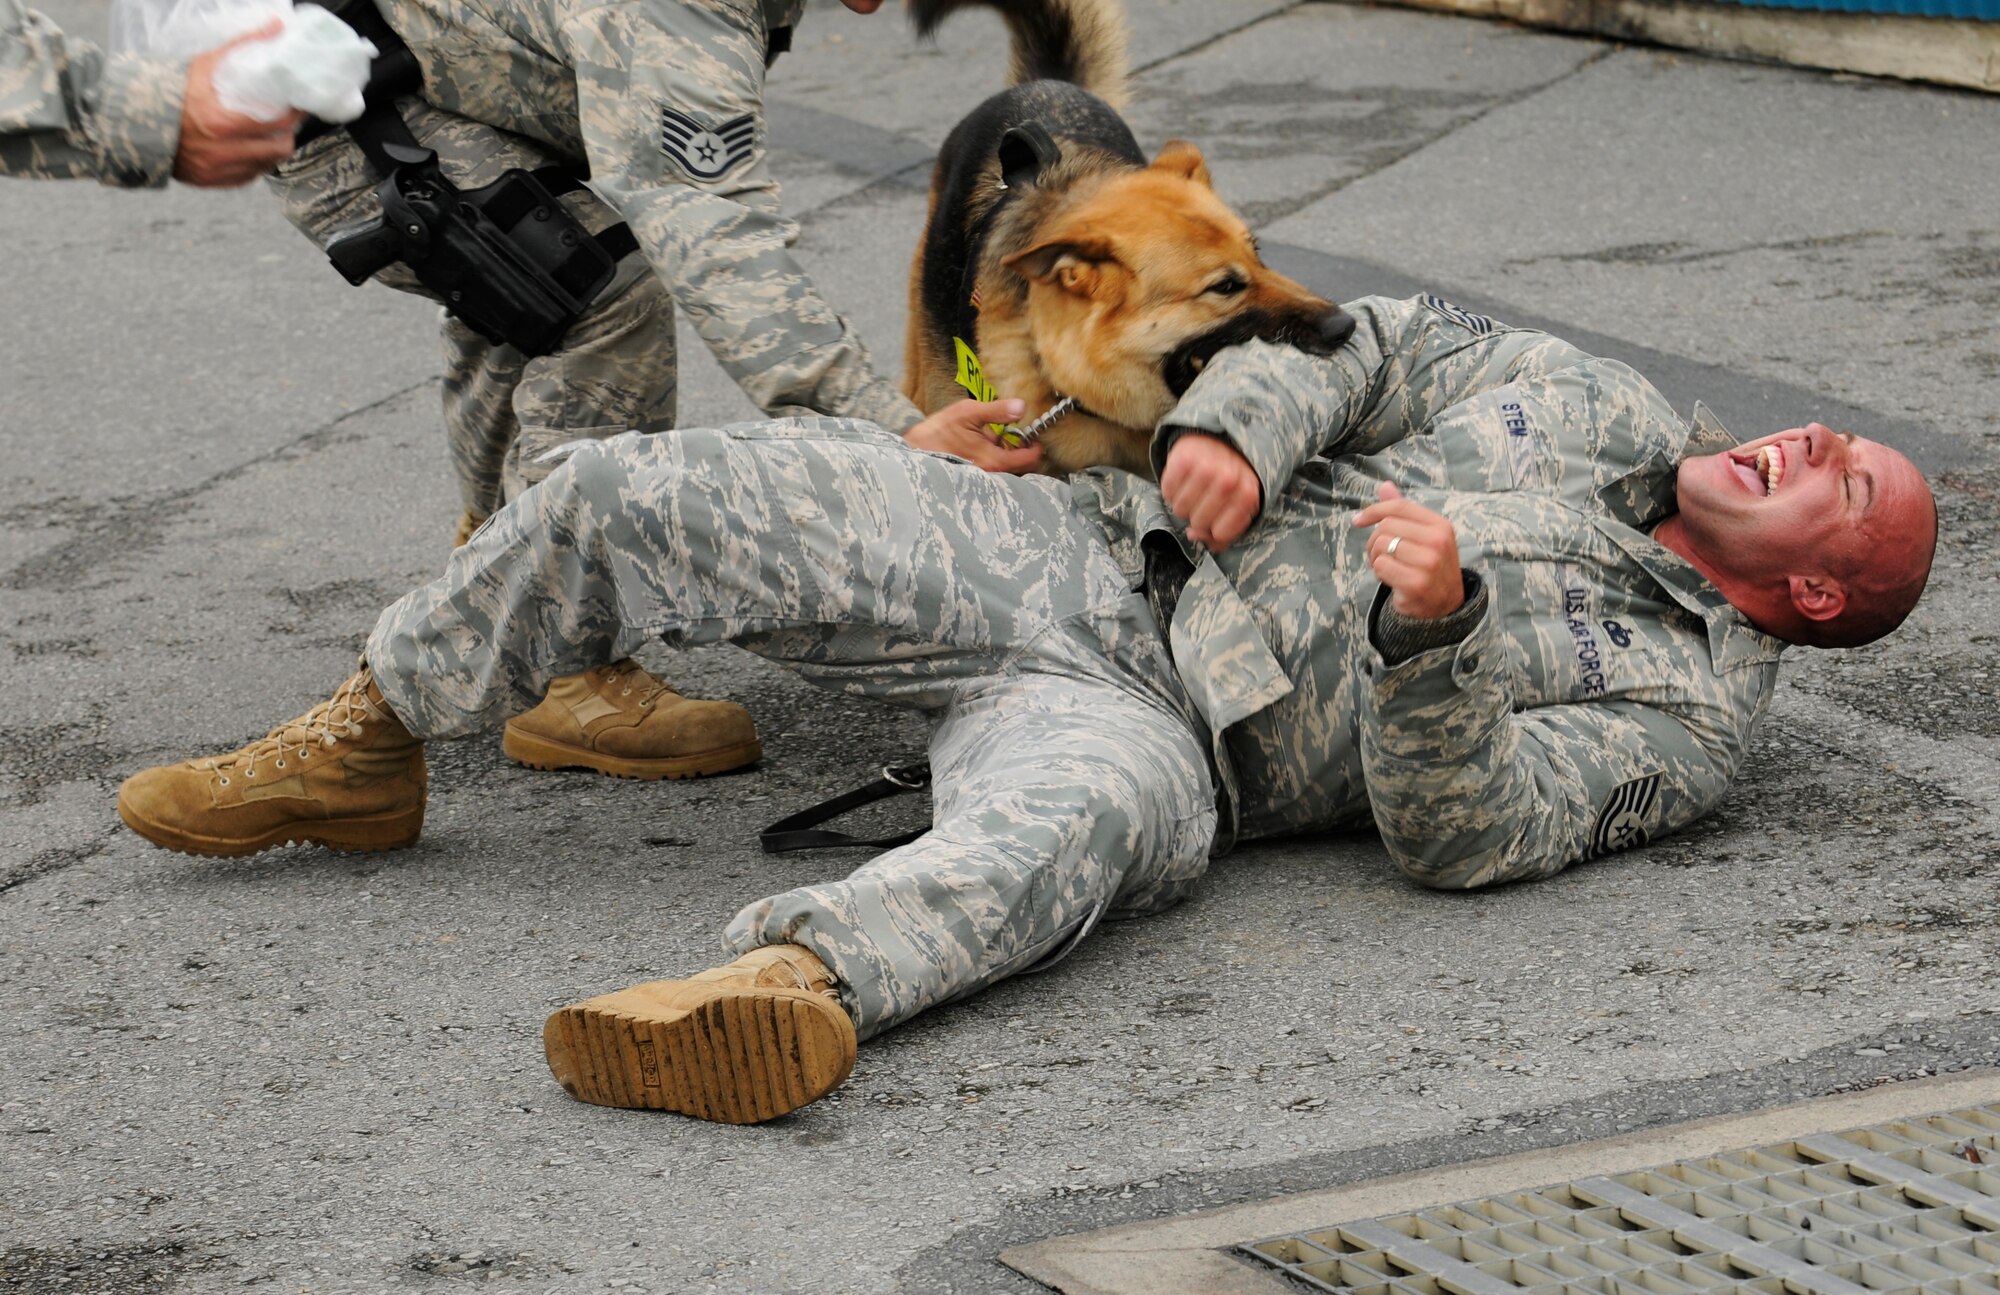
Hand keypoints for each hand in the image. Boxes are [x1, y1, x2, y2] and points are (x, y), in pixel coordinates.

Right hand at [173, 22, 304, 187]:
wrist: (132, 119)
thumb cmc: (169, 90)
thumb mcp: (205, 65)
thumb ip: (242, 46)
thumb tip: (276, 27)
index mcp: (221, 122)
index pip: (278, 124)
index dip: (295, 115)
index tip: (299, 106)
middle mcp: (221, 151)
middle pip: (278, 149)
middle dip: (286, 135)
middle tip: (286, 122)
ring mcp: (216, 170)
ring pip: (265, 165)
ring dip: (271, 151)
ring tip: (269, 135)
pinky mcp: (211, 182)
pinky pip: (247, 177)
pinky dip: (253, 164)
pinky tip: (249, 149)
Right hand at [903, 398, 1044, 473]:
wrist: (912, 451)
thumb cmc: (938, 432)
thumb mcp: (968, 413)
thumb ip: (997, 411)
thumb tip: (1021, 406)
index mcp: (994, 461)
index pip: (1030, 460)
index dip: (1036, 447)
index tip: (1034, 437)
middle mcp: (991, 475)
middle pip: (1022, 469)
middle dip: (1023, 453)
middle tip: (1016, 436)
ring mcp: (982, 480)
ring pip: (1008, 471)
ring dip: (1008, 456)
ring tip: (996, 439)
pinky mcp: (973, 481)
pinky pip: (993, 473)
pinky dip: (996, 461)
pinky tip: (983, 448)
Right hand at [1160, 432, 1260, 551]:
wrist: (1217, 439)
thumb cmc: (1228, 479)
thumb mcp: (1237, 506)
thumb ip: (1222, 532)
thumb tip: (1194, 536)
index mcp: (1248, 494)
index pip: (1221, 533)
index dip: (1213, 532)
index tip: (1214, 521)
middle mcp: (1229, 480)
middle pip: (1199, 523)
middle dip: (1197, 518)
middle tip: (1202, 502)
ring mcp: (1205, 467)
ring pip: (1180, 509)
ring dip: (1182, 505)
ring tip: (1192, 492)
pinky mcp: (1183, 458)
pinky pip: (1167, 492)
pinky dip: (1171, 491)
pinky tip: (1182, 482)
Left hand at [1353, 482, 1465, 618]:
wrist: (1445, 606)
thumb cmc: (1429, 566)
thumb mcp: (1424, 536)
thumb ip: (1404, 512)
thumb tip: (1385, 485)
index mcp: (1440, 525)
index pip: (1399, 507)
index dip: (1374, 511)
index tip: (1358, 521)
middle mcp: (1438, 541)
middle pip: (1386, 526)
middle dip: (1375, 542)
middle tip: (1382, 556)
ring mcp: (1429, 563)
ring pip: (1381, 545)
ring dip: (1376, 559)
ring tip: (1388, 568)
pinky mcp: (1417, 583)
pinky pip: (1381, 566)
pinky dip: (1379, 573)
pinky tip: (1391, 579)